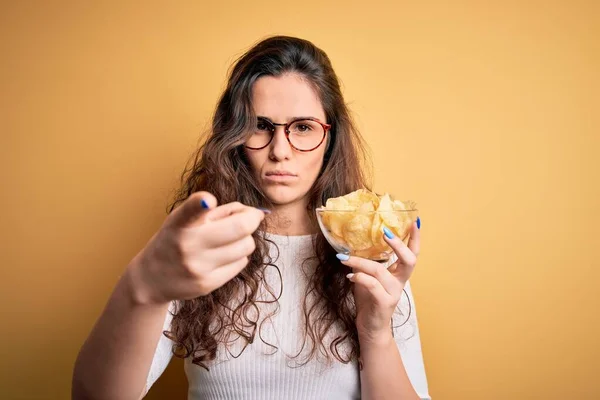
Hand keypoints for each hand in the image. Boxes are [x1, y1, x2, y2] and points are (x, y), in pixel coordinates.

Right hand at [127, 192, 266, 304]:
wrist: (151, 278)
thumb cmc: (176, 240)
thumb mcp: (186, 219)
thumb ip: (219, 211)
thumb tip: (256, 213)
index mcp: (179, 223)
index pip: (189, 211)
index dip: (200, 204)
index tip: (208, 200)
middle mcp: (187, 245)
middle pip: (240, 228)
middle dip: (251, 219)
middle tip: (249, 218)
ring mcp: (198, 267)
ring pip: (246, 246)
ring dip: (245, 239)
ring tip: (231, 239)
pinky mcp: (206, 284)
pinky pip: (241, 263)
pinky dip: (239, 256)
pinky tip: (224, 255)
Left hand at [337, 219, 420, 341]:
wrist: (370, 328)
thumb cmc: (369, 300)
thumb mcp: (368, 277)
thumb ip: (366, 263)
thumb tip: (352, 244)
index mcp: (399, 274)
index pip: (412, 253)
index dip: (415, 239)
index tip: (414, 222)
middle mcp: (400, 282)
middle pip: (409, 260)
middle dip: (398, 245)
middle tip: (385, 232)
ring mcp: (393, 293)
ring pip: (380, 271)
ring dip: (359, 261)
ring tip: (343, 258)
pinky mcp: (384, 303)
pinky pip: (372, 285)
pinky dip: (359, 278)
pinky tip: (349, 276)